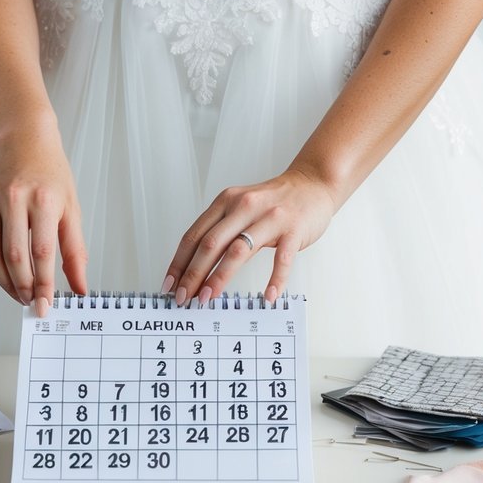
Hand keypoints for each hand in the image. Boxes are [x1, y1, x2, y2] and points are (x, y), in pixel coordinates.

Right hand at [0, 114, 87, 315]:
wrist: (24, 144)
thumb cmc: (51, 177)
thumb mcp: (72, 210)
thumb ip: (75, 252)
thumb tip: (79, 287)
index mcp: (43, 199)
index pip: (42, 252)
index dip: (43, 283)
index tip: (45, 305)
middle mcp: (13, 198)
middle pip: (14, 256)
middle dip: (23, 287)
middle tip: (30, 302)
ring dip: (5, 281)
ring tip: (18, 293)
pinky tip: (5, 270)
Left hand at [162, 167, 335, 304]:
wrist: (313, 184)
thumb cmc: (274, 202)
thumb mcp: (241, 207)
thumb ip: (222, 229)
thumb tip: (196, 267)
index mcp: (226, 202)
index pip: (194, 235)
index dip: (179, 262)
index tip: (169, 284)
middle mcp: (244, 207)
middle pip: (210, 244)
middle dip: (193, 274)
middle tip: (183, 298)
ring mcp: (270, 218)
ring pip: (238, 251)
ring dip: (219, 278)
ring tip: (207, 299)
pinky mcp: (293, 230)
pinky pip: (282, 259)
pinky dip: (274, 280)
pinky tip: (268, 297)